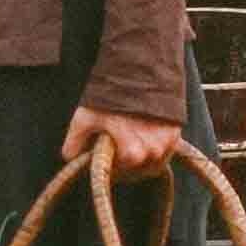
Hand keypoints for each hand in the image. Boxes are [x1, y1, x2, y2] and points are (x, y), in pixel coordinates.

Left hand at [67, 106, 185, 179]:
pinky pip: (165, 151)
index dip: (110, 168)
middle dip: (125, 164)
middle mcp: (152, 153)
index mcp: (131, 155)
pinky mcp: (176, 134)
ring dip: (142, 158)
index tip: (104, 158)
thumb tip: (70, 157)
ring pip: (153, 163)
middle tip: (115, 149)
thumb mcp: (84, 119)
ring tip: (130, 141)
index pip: (119, 174)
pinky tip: (144, 135)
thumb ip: (74, 143)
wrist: (138, 71)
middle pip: (137, 170)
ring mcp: (167, 144)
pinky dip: (154, 148)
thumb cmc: (109, 97)